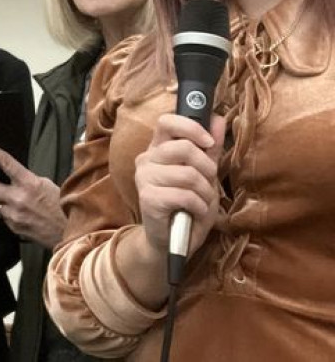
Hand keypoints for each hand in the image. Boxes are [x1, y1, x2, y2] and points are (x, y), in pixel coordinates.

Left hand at [0, 139, 65, 247]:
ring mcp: (14, 215)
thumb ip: (27, 181)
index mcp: (29, 183)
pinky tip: (0, 209)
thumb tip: (12, 178)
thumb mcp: (47, 185)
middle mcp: (19, 198)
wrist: (70, 233)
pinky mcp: (14, 228)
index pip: (6, 162)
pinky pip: (1, 216)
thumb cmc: (62, 206)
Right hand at [134, 114, 225, 255]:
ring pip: (188, 174)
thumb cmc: (187, 206)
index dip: (191, 127)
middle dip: (207, 168)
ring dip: (205, 192)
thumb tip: (218, 119)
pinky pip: (185, 195)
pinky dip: (199, 207)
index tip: (208, 142)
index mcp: (157, 148)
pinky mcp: (148, 198)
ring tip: (202, 202)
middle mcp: (146, 159)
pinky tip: (195, 213)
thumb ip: (209, 147)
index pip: (167, 121)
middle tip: (207, 182)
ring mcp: (144, 178)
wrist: (171, 242)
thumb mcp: (204, 174)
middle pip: (184, 148)